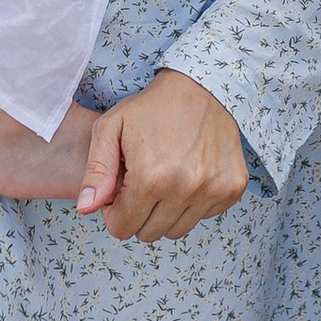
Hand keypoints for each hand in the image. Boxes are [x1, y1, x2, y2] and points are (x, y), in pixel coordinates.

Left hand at [76, 67, 247, 242]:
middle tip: (142, 182)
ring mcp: (213, 189)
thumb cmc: (151, 107)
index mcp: (151, 177)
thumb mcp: (110, 128)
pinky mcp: (233, 187)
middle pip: (149, 233)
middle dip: (138, 213)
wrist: (202, 86)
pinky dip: (193, 204)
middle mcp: (186, 188)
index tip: (120, 188)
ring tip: (165, 179)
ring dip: (166, 212)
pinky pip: (205, 216)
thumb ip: (96, 172)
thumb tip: (87, 209)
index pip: (122, 228)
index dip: (115, 211)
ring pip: (177, 231)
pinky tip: (189, 175)